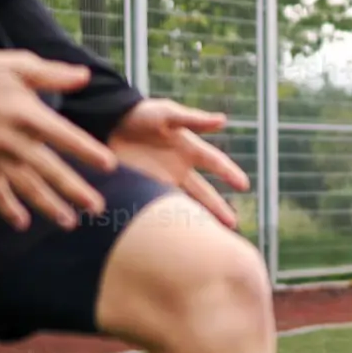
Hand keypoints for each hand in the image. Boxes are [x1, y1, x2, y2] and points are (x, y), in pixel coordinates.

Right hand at [0, 50, 120, 228]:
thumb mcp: (17, 64)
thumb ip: (52, 74)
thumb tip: (84, 76)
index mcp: (26, 113)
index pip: (63, 136)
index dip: (86, 151)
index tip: (109, 165)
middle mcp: (12, 140)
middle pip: (48, 169)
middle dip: (73, 190)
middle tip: (97, 208)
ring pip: (25, 186)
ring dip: (48, 205)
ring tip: (69, 222)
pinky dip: (6, 208)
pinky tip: (22, 223)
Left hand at [111, 98, 251, 230]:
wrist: (107, 123)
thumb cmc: (140, 114)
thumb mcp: (167, 113)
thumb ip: (193, 119)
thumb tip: (223, 120)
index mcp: (188, 148)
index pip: (215, 163)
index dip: (230, 173)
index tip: (244, 186)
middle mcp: (179, 168)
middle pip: (204, 192)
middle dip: (218, 208)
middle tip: (233, 225)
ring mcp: (162, 180)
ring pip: (185, 204)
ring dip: (196, 220)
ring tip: (209, 238)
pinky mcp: (143, 189)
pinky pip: (159, 208)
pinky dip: (169, 222)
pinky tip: (176, 238)